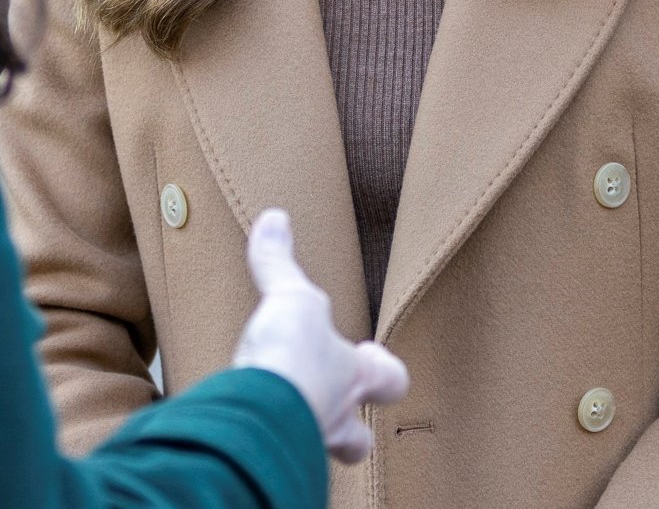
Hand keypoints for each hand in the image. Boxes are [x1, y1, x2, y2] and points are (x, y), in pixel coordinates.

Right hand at [231, 208, 408, 462]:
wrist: (256, 413)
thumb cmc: (293, 356)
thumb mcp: (289, 296)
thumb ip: (279, 263)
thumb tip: (274, 220)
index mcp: (356, 375)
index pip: (391, 378)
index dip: (386, 370)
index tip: (373, 354)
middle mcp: (335, 415)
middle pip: (359, 440)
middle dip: (352, 431)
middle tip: (335, 412)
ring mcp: (304, 443)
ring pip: (317, 451)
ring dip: (306, 438)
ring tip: (287, 425)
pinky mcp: (267, 458)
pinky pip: (272, 458)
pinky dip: (263, 447)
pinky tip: (246, 438)